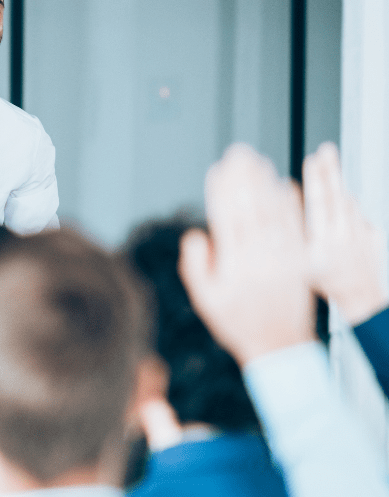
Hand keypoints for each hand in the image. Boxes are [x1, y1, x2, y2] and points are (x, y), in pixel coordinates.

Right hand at [179, 144, 314, 365]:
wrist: (278, 344)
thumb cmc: (237, 322)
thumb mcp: (204, 299)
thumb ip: (196, 266)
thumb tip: (196, 235)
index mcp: (234, 265)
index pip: (226, 218)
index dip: (221, 192)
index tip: (217, 169)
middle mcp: (259, 257)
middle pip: (250, 208)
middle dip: (243, 178)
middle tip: (238, 152)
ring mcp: (282, 257)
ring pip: (273, 212)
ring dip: (265, 184)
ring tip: (258, 161)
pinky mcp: (300, 259)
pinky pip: (296, 226)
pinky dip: (290, 204)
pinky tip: (284, 185)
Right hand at [304, 142, 388, 324]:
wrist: (360, 299)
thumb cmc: (324, 286)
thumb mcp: (299, 267)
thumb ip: (292, 238)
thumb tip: (283, 210)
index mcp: (323, 244)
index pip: (318, 205)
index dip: (315, 181)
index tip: (311, 160)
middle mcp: (343, 236)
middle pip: (336, 196)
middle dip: (329, 171)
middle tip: (326, 150)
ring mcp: (360, 235)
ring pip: (349, 204)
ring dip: (338, 184)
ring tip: (328, 162)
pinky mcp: (373, 236)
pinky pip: (359, 216)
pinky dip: (348, 207)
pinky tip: (339, 202)